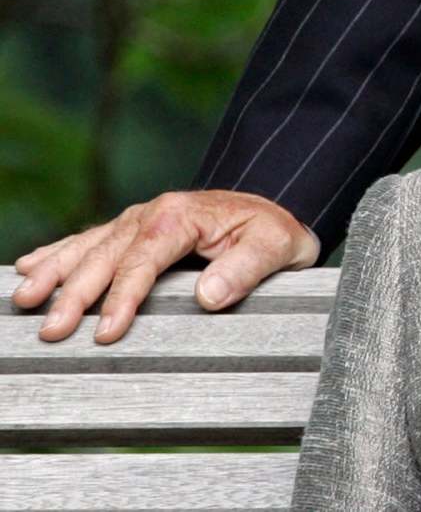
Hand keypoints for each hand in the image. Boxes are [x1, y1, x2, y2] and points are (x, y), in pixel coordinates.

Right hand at [11, 189, 319, 343]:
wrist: (273, 209)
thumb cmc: (273, 232)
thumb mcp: (276, 246)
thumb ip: (246, 268)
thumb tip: (208, 295)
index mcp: (183, 215)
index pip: (145, 258)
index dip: (124, 296)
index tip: (107, 332)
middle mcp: (153, 212)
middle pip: (107, 256)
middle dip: (76, 294)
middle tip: (51, 331)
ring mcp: (137, 219)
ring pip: (87, 246)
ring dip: (54, 273)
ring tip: (25, 299)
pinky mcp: (131, 228)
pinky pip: (88, 240)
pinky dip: (57, 252)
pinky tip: (28, 265)